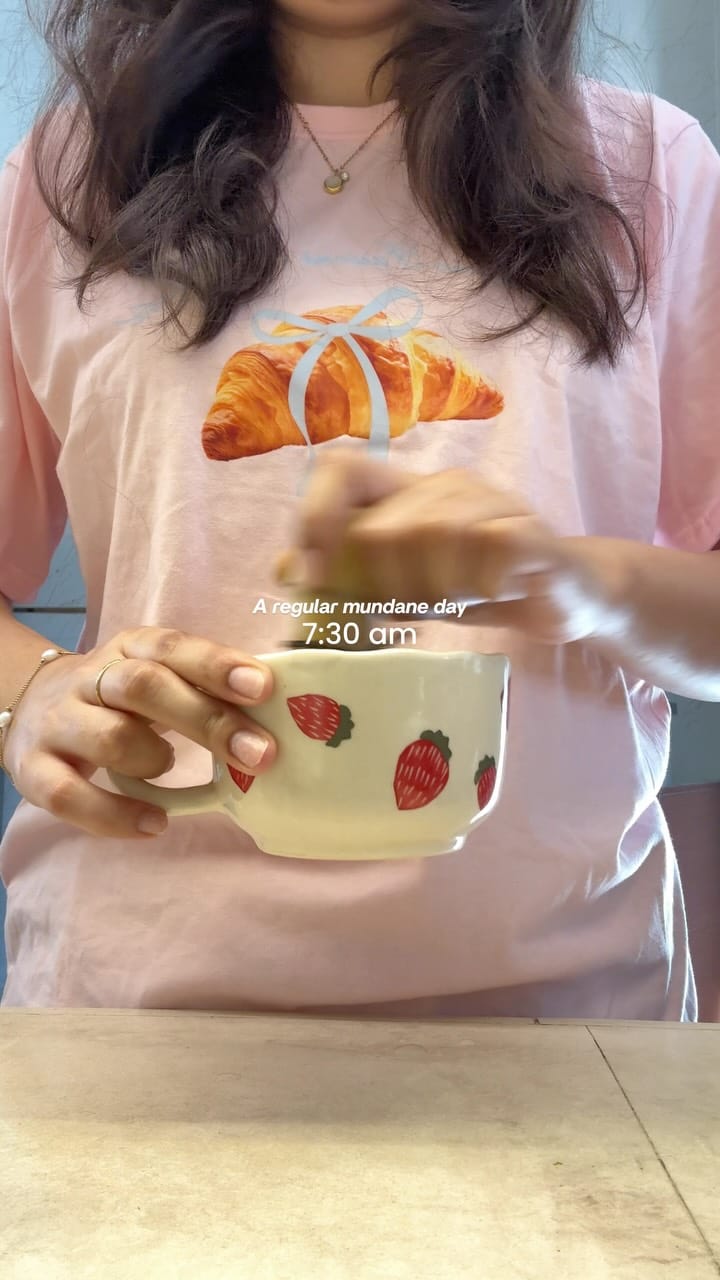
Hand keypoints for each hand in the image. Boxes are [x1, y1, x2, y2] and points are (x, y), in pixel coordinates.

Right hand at [3, 628, 275, 838]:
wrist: (33, 710)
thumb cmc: (121, 700)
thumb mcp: (158, 679)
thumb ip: (205, 691)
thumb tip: (279, 715)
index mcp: (131, 648)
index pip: (172, 646)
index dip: (217, 665)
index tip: (263, 688)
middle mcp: (92, 678)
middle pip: (145, 688)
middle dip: (207, 721)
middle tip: (259, 754)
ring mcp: (59, 723)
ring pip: (110, 738)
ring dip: (155, 761)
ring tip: (170, 770)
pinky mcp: (34, 770)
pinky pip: (71, 796)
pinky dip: (117, 816)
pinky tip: (154, 824)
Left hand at [289, 451, 615, 644]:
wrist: (563, 599)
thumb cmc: (476, 587)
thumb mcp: (403, 589)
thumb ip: (350, 577)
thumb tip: (283, 568)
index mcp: (408, 492)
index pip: (342, 467)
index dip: (317, 515)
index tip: (315, 573)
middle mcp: (447, 486)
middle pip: (386, 526)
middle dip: (385, 586)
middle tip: (409, 611)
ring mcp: (492, 502)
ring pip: (436, 535)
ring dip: (437, 589)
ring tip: (455, 602)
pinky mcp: (531, 532)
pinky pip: (490, 550)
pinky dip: (480, 586)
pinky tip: (489, 594)